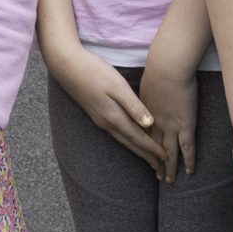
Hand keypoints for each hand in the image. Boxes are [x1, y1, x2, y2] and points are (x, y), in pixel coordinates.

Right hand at [52, 45, 165, 170]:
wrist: (66, 66)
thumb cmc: (94, 72)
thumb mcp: (117, 86)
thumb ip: (133, 106)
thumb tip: (149, 125)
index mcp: (114, 116)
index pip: (138, 138)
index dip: (152, 148)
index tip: (166, 157)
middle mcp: (106, 122)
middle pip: (130, 143)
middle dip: (145, 154)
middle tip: (159, 166)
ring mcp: (99, 119)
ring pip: (122, 139)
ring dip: (136, 148)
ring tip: (147, 156)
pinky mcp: (96, 113)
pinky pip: (116, 132)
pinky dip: (127, 138)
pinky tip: (129, 137)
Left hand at [137, 60, 198, 183]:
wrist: (167, 67)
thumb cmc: (157, 71)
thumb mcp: (145, 85)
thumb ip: (146, 97)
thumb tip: (147, 101)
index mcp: (146, 114)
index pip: (145, 136)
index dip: (145, 148)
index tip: (145, 157)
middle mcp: (156, 124)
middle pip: (154, 148)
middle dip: (155, 163)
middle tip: (157, 176)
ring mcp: (171, 126)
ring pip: (169, 152)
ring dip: (168, 167)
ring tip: (168, 180)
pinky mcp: (186, 124)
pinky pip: (187, 148)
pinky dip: (188, 160)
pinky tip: (188, 171)